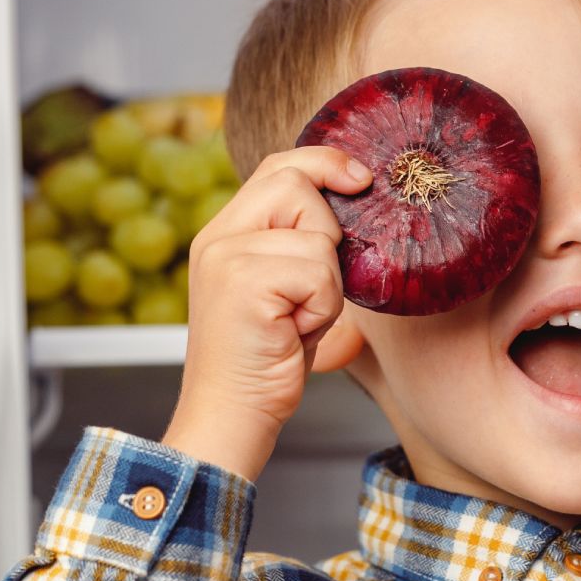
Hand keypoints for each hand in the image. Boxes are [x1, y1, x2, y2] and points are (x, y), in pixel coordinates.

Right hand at [160, 146, 367, 478]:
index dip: (324, 163)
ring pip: (317, 237)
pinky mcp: (242, 281)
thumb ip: (301, 247)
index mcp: (225, 233)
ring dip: (327, 286)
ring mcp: (226, 256)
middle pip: (294, 182)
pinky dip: (322, 308)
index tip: (362, 180)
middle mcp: (218, 236)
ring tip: (297, 321)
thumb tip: (357, 203)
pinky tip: (294, 333)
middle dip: (327, 232)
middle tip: (311, 289)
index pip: (277, 167)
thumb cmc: (266, 362)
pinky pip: (317, 271)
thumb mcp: (286, 293)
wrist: (231, 416)